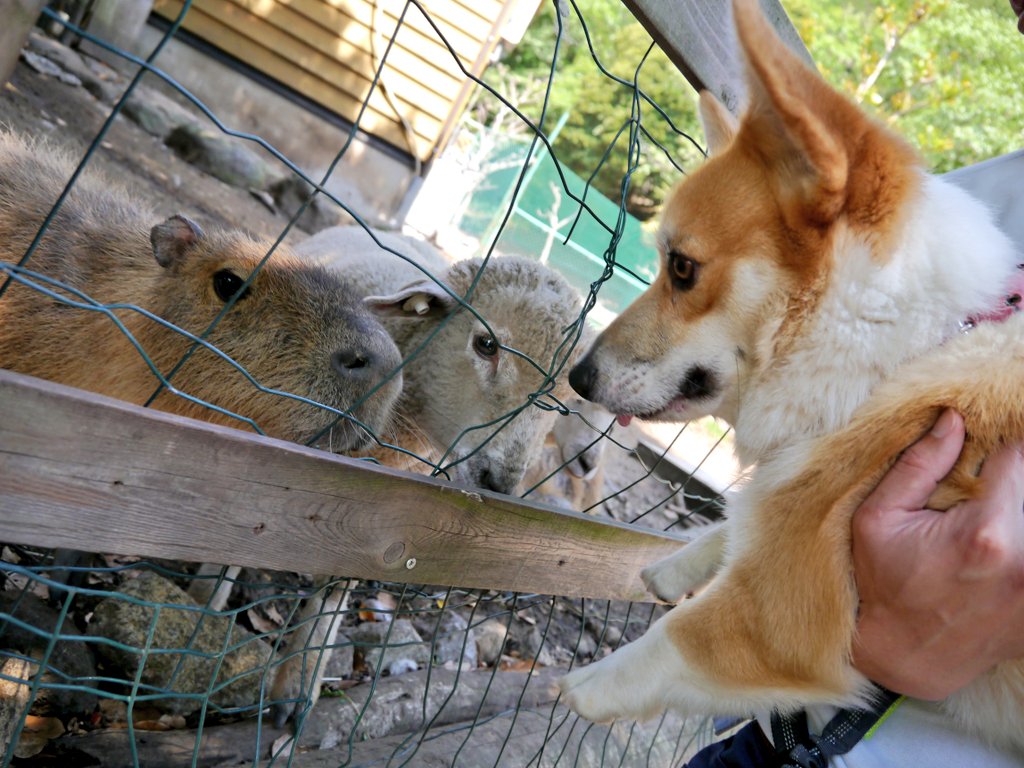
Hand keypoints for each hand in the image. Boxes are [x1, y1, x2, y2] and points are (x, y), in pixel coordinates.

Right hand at [851, 409, 1023, 699]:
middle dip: (1011, 480)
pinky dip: (1019, 545)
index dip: (998, 446)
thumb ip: (919, 465)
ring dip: (1017, 511)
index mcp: (986, 531)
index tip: (981, 451)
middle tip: (980, 489)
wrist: (905, 656)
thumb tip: (954, 419)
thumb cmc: (883, 585)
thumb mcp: (879, 518)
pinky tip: (992, 557)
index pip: (1019, 456)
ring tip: (986, 523)